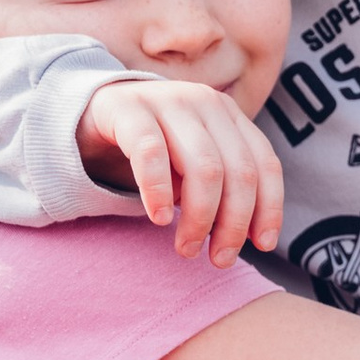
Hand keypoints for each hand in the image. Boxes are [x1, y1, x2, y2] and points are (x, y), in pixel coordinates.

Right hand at [75, 77, 283, 261]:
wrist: (90, 112)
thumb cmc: (151, 148)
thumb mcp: (190, 168)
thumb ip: (220, 192)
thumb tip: (250, 236)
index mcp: (228, 114)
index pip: (265, 164)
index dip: (268, 208)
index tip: (262, 246)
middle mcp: (205, 102)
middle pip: (238, 171)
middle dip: (233, 223)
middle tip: (219, 259)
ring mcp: (168, 100)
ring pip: (204, 167)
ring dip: (200, 217)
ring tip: (186, 248)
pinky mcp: (128, 109)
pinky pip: (151, 153)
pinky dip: (159, 191)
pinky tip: (158, 219)